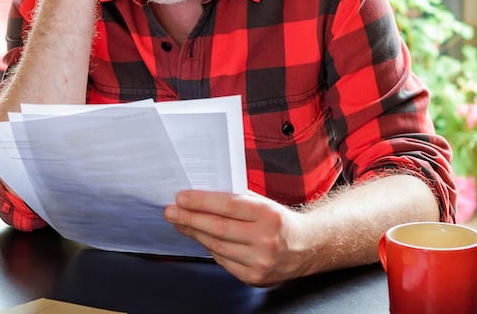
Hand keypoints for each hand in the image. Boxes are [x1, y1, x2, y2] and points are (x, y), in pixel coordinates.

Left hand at [164, 189, 305, 286]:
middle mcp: (266, 239)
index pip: (227, 206)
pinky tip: (200, 239)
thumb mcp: (263, 203)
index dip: (201, 202)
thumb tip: (199, 198)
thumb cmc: (278, 221)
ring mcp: (260, 261)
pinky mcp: (254, 277)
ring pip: (216, 247)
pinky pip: (223, 261)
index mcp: (269, 215)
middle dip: (189, 219)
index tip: (181, 198)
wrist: (305, 247)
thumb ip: (236, 200)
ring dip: (194, 234)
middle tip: (171, 212)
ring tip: (180, 223)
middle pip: (217, 228)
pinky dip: (209, 249)